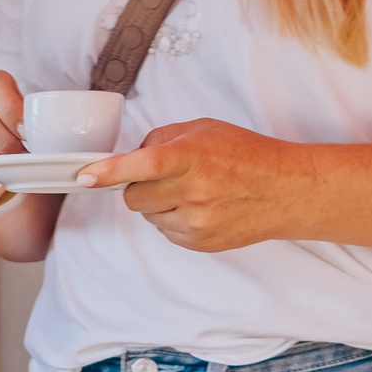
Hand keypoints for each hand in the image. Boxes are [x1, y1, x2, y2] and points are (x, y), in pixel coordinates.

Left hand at [77, 116, 310, 255]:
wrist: (286, 191)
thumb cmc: (245, 154)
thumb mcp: (204, 130)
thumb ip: (161, 139)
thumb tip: (130, 158)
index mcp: (193, 156)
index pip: (144, 165)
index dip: (110, 171)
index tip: (84, 177)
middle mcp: (194, 190)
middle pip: (134, 196)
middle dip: (140, 186)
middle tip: (167, 176)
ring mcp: (197, 220)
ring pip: (148, 216)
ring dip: (159, 203)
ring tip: (193, 190)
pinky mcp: (199, 242)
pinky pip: (165, 231)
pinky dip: (173, 219)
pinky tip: (201, 207)